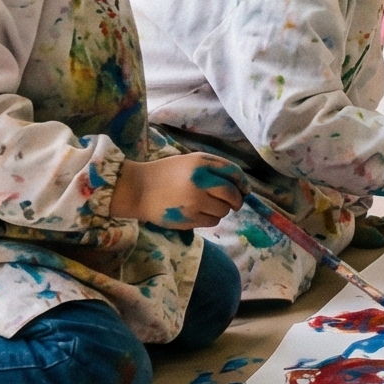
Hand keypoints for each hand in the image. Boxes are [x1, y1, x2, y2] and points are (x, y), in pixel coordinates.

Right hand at [109, 152, 245, 228]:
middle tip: (235, 204)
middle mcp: (200, 181)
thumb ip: (212, 168)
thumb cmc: (165, 174)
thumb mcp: (188, 161)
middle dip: (238, 200)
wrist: (137, 190)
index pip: (233, 172)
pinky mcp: (189, 218)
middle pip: (231, 193)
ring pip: (224, 210)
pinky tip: (202, 214)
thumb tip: (238, 184)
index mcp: (200, 163)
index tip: (245, 189)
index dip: (242, 182)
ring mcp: (195, 201)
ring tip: (211, 207)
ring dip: (222, 210)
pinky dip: (212, 219)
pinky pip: (212, 221)